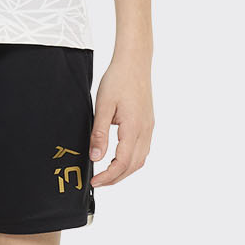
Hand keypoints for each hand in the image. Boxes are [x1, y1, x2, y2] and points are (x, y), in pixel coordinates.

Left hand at [89, 57, 153, 186]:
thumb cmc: (118, 79)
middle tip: (98, 182)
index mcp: (134, 128)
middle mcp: (145, 131)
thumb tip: (96, 157)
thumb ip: (99, 133)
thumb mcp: (103, 106)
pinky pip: (143, 149)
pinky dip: (131, 160)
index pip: (123, 163)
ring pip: (140, 159)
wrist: (134, 62)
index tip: (94, 182)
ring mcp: (149, 127)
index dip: (108, 177)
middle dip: (116, 178)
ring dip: (125, 170)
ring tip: (107, 174)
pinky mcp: (148, 123)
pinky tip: (119, 158)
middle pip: (134, 165)